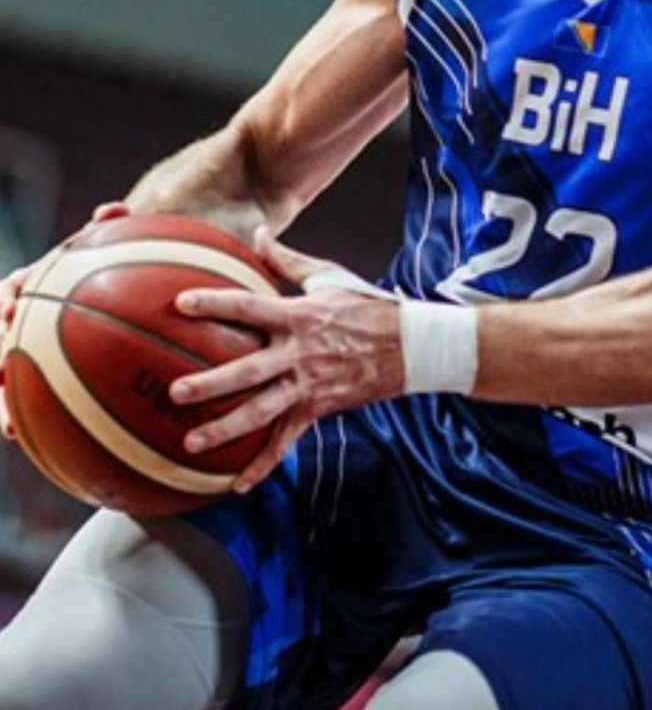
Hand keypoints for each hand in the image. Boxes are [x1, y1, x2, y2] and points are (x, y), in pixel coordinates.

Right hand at [0, 200, 130, 442]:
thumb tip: (110, 210)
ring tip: (7, 427)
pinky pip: (30, 406)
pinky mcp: (41, 383)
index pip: (12, 288)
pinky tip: (28, 440)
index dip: (7, 296)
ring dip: (2, 406)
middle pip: (1, 340)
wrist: (119, 304)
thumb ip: (112, 231)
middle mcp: (24, 322)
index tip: (10, 306)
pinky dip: (22, 422)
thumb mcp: (113, 250)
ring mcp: (28, 353)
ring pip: (7, 382)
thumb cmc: (112, 269)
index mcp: (35, 288)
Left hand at [165, 224, 399, 488]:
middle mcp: (299, 353)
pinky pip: (286, 440)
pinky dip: (262, 463)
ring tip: (190, 444)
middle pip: (249, 370)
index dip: (216, 304)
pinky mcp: (319, 407)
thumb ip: (289, 259)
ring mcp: (309, 384)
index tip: (181, 304)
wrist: (412, 345)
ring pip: (262, 410)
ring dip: (226, 428)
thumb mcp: (331, 277)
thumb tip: (258, 233)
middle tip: (174, 392)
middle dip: (211, 383)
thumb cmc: (367, 306)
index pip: (250, 307)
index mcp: (299, 317)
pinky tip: (235, 483)